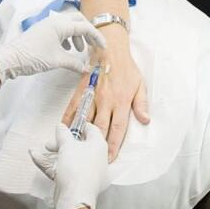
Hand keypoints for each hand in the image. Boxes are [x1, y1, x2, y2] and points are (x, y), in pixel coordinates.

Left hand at [0, 11, 106, 82]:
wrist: (11, 58)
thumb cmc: (35, 57)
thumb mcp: (57, 61)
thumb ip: (74, 63)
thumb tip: (86, 69)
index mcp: (61, 24)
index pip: (85, 27)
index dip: (96, 37)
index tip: (103, 47)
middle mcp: (55, 20)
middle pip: (78, 20)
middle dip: (87, 32)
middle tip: (92, 45)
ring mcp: (48, 24)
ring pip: (68, 24)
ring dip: (76, 35)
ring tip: (78, 50)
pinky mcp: (42, 30)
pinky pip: (60, 29)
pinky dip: (67, 37)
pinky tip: (65, 49)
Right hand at [30, 123, 109, 208]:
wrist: (75, 197)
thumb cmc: (77, 169)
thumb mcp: (67, 145)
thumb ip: (63, 133)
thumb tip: (61, 127)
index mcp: (99, 145)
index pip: (92, 130)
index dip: (80, 126)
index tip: (70, 125)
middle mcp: (97, 158)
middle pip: (79, 146)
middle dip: (61, 143)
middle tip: (51, 143)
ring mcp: (89, 172)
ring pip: (70, 159)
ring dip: (54, 154)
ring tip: (39, 151)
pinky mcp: (79, 183)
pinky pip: (65, 170)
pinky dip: (52, 165)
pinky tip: (36, 158)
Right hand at [61, 30, 148, 161]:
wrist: (109, 48)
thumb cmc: (126, 67)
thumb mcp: (140, 84)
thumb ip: (141, 103)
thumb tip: (145, 120)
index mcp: (121, 101)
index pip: (117, 128)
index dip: (113, 145)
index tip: (110, 158)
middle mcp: (105, 101)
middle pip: (99, 129)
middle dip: (97, 147)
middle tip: (93, 161)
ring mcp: (91, 96)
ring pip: (84, 121)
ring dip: (80, 137)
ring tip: (76, 151)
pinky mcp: (80, 91)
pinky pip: (72, 108)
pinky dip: (67, 120)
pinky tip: (64, 131)